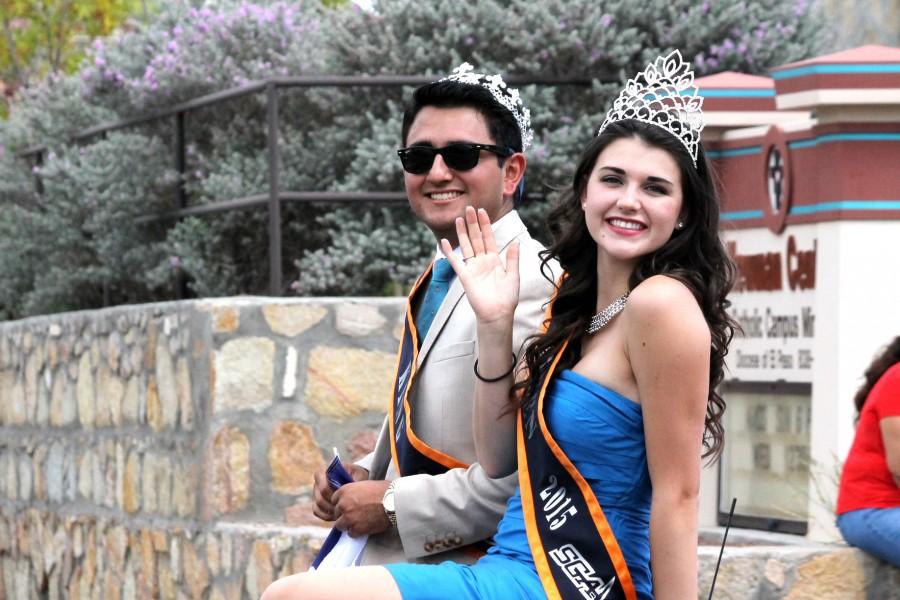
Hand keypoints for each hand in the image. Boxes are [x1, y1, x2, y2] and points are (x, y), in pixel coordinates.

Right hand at [312, 462, 368, 521]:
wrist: (355, 478)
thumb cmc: (356, 475)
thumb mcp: (359, 474)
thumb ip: (356, 480)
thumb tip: (353, 488)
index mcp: (325, 472)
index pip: (324, 487)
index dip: (333, 497)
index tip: (345, 500)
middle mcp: (318, 482)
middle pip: (320, 499)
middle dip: (332, 507)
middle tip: (344, 511)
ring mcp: (316, 492)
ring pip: (318, 506)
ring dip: (330, 512)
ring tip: (342, 514)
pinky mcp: (316, 501)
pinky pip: (316, 511)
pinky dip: (326, 516)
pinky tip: (336, 517)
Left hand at [332, 480, 391, 537]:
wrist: (394, 501)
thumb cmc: (383, 490)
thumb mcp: (364, 485)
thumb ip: (353, 492)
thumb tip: (350, 499)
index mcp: (344, 491)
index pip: (334, 500)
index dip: (342, 503)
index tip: (349, 506)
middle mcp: (343, 504)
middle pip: (336, 513)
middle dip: (344, 514)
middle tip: (356, 514)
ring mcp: (348, 517)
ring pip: (340, 525)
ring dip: (348, 525)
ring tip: (360, 522)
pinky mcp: (355, 529)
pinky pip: (350, 534)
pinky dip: (357, 532)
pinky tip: (365, 527)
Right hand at [442, 206, 519, 327]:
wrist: (497, 313)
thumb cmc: (507, 298)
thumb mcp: (513, 276)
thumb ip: (513, 259)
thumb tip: (516, 243)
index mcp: (495, 260)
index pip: (489, 238)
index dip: (485, 225)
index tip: (482, 211)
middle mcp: (483, 261)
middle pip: (476, 238)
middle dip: (473, 223)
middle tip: (468, 208)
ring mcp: (473, 267)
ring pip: (467, 246)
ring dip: (463, 232)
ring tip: (458, 219)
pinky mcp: (465, 276)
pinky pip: (456, 261)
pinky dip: (451, 252)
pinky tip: (445, 242)